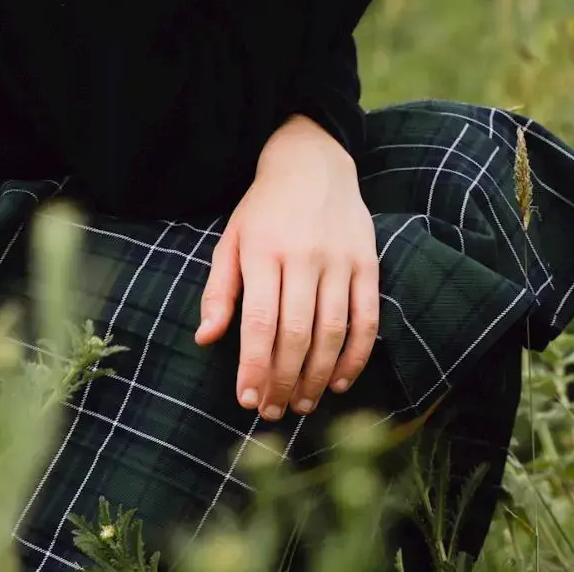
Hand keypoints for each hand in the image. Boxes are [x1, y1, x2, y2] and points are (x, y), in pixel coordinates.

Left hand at [193, 116, 379, 419]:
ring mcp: (340, 260)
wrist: (313, 162)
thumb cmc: (264, 209)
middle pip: (297, 333)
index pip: (259, 322)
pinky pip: (367, 318)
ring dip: (318, 375)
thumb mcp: (231, 240)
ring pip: (333, 331)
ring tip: (303, 403)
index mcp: (263, 252)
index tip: (247, 400)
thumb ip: (219, 291)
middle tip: (274, 411)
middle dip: (284, 379)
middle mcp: (304, 257)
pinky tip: (341, 380)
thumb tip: (206, 339)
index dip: (254, 366)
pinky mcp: (368, 262)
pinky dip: (356, 354)